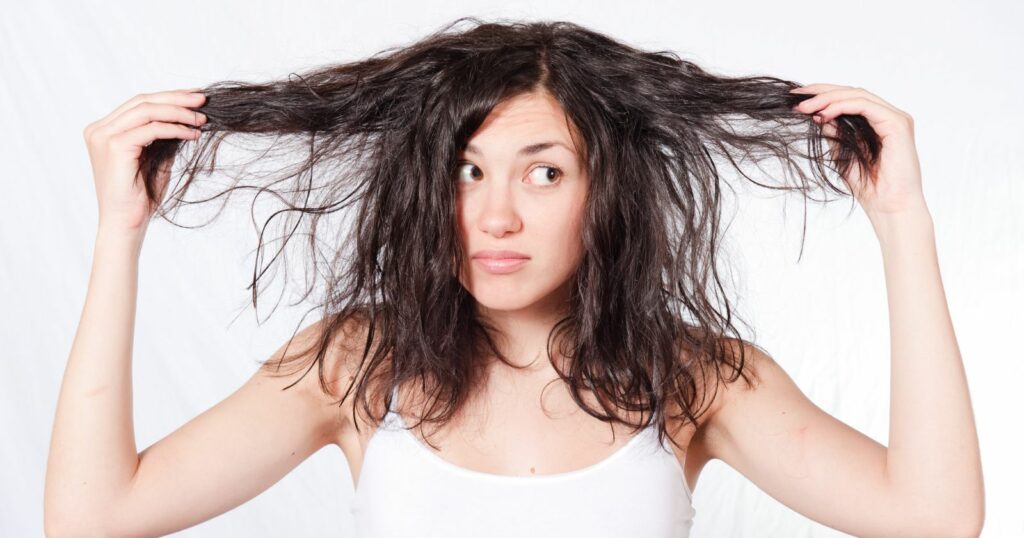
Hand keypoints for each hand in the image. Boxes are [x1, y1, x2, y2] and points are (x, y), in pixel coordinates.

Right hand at [83, 89, 206, 232]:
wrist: (127, 223)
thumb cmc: (140, 197)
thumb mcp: (155, 158)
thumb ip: (162, 136)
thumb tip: (186, 116)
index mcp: (104, 130)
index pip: (139, 104)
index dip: (168, 97)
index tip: (194, 98)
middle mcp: (99, 129)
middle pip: (142, 101)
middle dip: (176, 98)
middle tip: (203, 99)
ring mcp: (103, 136)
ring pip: (147, 110)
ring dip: (178, 111)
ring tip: (202, 118)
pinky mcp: (114, 146)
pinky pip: (151, 128)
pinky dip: (175, 128)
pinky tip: (193, 133)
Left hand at [791, 84, 925, 218]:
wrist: (889, 206)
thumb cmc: (869, 186)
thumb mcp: (841, 154)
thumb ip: (833, 132)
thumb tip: (815, 113)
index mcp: (876, 122)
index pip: (848, 99)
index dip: (822, 95)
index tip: (797, 99)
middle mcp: (887, 116)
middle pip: (852, 92)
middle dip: (822, 92)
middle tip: (796, 98)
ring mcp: (895, 118)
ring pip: (858, 95)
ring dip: (828, 98)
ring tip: (805, 107)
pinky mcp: (898, 123)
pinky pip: (865, 106)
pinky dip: (842, 106)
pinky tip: (824, 114)